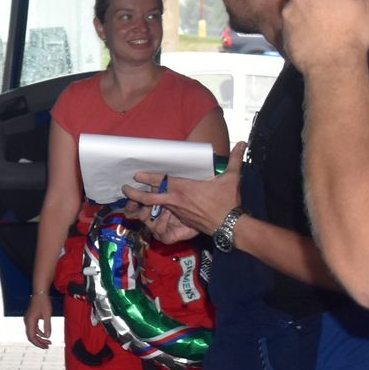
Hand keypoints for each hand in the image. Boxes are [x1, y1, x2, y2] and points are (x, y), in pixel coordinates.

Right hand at [24, 291, 52, 348]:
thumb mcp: (47, 314)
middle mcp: (27, 321)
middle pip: (31, 336)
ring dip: (40, 338)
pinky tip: (46, 335)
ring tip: (49, 342)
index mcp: (30, 321)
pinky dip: (39, 333)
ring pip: (32, 333)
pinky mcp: (31, 318)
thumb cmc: (44, 303)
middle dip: (39, 342)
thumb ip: (47, 326)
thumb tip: (48, 336)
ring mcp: (28, 320)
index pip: (31, 337)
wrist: (40, 293)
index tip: (46, 347)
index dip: (38, 344)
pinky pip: (34, 329)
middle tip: (48, 346)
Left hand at [122, 143, 244, 237]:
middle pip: (148, 198)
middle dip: (134, 194)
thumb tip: (243, 143)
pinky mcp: (182, 222)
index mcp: (184, 188)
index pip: (160, 180)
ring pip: (154, 209)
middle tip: (124, 189)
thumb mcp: (232, 178)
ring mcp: (178, 212)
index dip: (146, 177)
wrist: (232, 226)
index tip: (136, 174)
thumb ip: (234, 159)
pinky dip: (156, 216)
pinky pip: (165, 218)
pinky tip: (151, 215)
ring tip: (131, 204)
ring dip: (142, 206)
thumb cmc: (229, 202)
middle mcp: (176, 200)